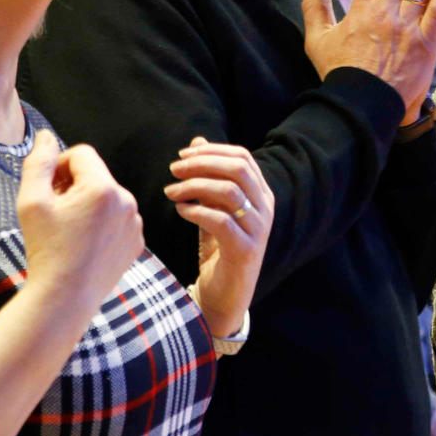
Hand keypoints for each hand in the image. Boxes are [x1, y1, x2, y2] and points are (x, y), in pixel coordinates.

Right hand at [17, 131, 143, 311]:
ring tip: (69, 231)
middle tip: (54, 213)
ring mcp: (135, 223)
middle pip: (95, 176)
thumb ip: (38, 163)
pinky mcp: (137, 241)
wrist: (64, 299)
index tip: (47, 190)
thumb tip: (47, 136)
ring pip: (107, 198)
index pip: (81, 154)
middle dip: (73, 187)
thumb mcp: (32, 202)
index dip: (59, 167)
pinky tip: (84, 245)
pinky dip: (101, 224)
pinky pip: (118, 219)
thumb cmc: (45, 249)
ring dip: (87, 205)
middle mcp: (127, 200)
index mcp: (103, 187)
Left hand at [167, 136, 275, 338]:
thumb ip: (209, 177)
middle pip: (238, 169)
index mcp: (261, 194)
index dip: (212, 150)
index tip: (183, 153)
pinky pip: (220, 221)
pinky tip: (180, 210)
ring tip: (171, 191)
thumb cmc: (219, 247)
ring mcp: (258, 229)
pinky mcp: (245, 250)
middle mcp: (265, 208)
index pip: (242, 157)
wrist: (226, 295)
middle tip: (174, 169)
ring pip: (229, 191)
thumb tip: (197, 141)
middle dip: (202, 163)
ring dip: (194, 186)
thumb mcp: (214, 206)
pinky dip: (196, 211)